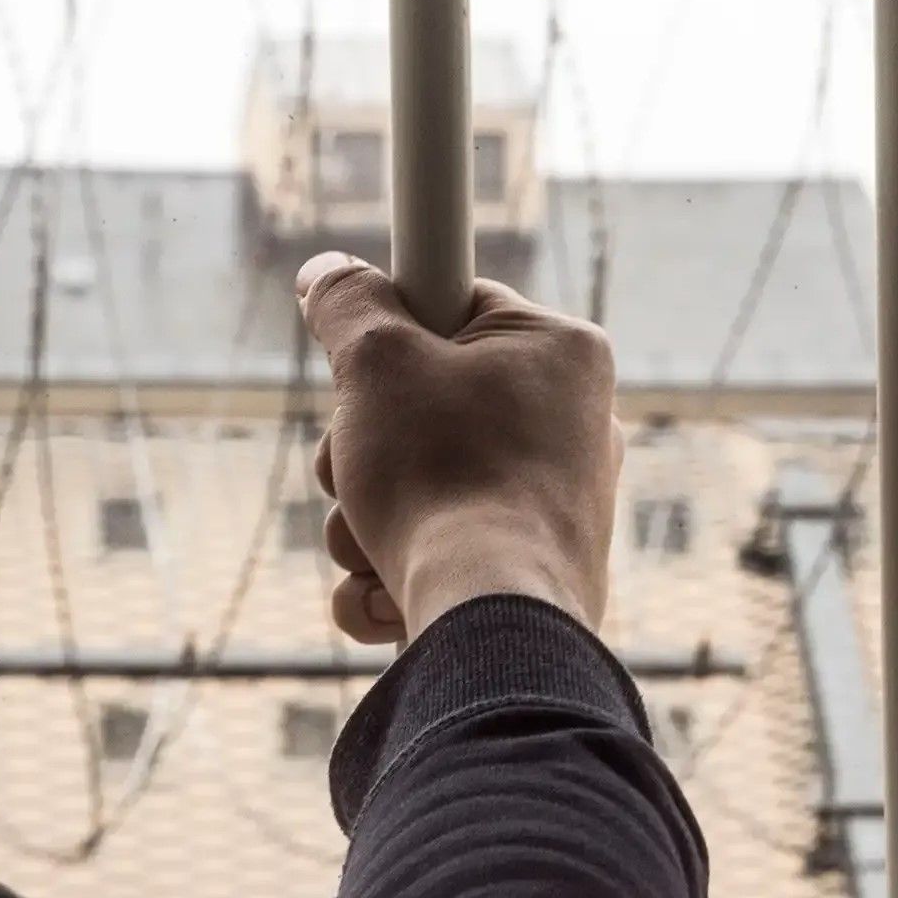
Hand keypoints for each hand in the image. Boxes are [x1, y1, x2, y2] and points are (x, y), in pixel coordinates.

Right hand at [297, 252, 622, 643]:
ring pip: (422, 486)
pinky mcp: (532, 569)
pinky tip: (389, 599)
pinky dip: (397, 574)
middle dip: (360, 449)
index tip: (363, 364)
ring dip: (364, 519)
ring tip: (368, 545)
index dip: (389, 333)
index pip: (452, 306)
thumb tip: (325, 272)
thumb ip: (347, 303)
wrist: (495, 625)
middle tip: (350, 470)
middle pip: (425, 406)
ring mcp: (556, 502)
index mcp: (558, 352)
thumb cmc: (445, 479)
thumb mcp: (377, 363)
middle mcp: (572, 422)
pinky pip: (444, 548)